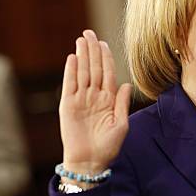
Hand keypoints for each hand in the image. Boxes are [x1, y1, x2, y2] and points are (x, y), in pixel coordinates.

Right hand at [59, 30, 131, 173]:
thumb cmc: (108, 147)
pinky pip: (69, 84)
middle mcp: (94, 96)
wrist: (89, 162)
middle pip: (93, 68)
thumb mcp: (121, 124)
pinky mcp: (68, 105)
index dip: (105, 57)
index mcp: (108, 99)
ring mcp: (81, 99)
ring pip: (82, 72)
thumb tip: (128, 84)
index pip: (107, 72)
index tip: (103, 42)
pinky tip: (72, 58)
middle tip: (89, 33)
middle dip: (92, 50)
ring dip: (82, 56)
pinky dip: (71, 71)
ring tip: (81, 40)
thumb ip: (122, 103)